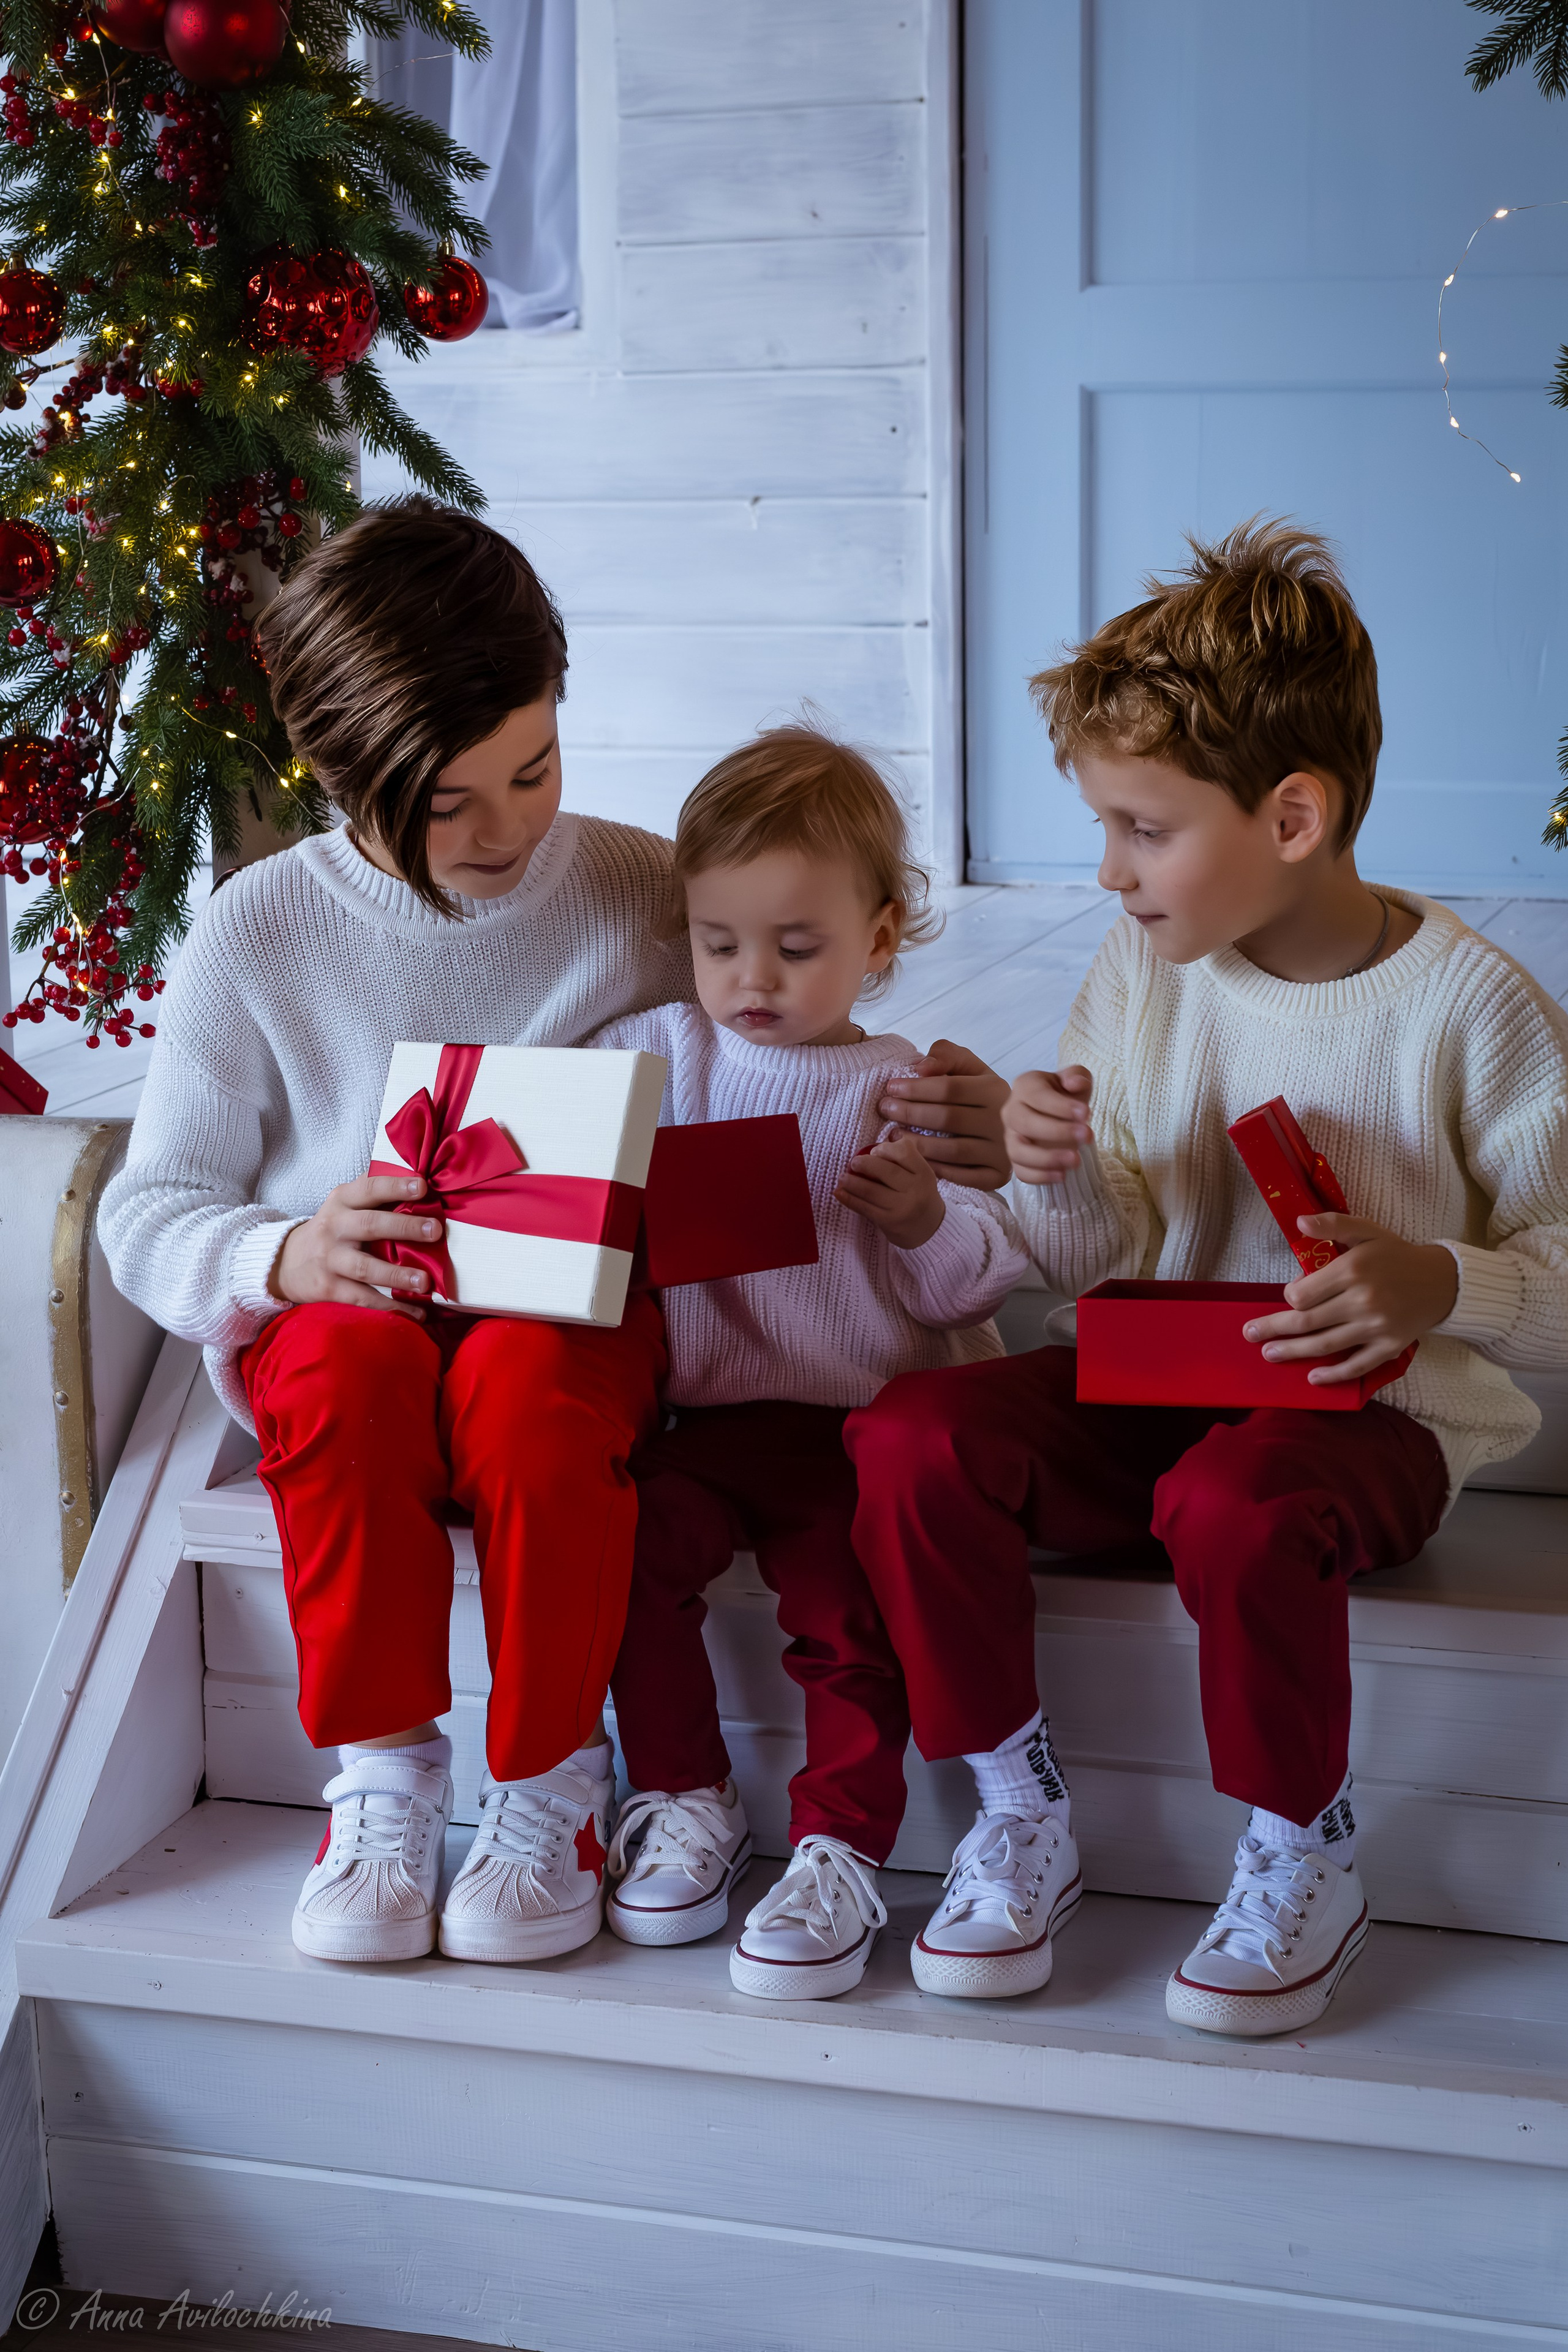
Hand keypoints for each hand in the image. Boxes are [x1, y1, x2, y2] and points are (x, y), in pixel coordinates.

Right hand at [269, 1173, 442, 1315]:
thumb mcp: (344, 1205)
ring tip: (424, 1282)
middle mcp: (334, 1227)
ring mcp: (330, 1259)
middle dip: (404, 1227)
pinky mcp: (328, 1287)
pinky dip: (390, 1306)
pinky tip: (416, 1312)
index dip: (395, 1186)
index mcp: (342, 1201)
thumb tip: (422, 1186)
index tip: (423, 1187)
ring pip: (365, 1267)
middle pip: (370, 1225)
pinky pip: (362, 1297)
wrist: (286, 1262)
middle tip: (435, 1231)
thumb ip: (374, 1196)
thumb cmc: (331, 1229)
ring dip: (397, 1275)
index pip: (369, 1188)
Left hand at [836, 1132, 945, 1249]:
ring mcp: (902, 1208)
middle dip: (866, 1164)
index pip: (905, 1153)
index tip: (874, 1150)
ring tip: (842, 1178)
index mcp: (924, 1174)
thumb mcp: (920, 1176)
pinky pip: (865, 1208)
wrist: (930, 1229)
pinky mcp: (889, 1222)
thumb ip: (904, 1159)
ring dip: (852, 1183)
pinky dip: (849, 1199)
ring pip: (872, 1191)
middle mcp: (915, 1190)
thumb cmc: (920, 1195)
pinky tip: (839, 1193)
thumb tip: (883, 1139)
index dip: (886, 1148)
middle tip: (853, 1162)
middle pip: (887, 1171)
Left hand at [876, 1039, 1008, 1190]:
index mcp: (994, 1090)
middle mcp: (1001, 1122)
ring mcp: (1001, 1152)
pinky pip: (961, 1177)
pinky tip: (912, 1158)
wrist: (1010, 1125)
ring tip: (892, 1135)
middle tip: (885, 1109)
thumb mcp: (966, 1066)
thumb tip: (921, 1068)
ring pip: (952, 1151)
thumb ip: (945, 1055)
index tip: (891, 1087)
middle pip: (948, 1119)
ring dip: (916, 1144)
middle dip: (910, 1113)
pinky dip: (934, 1169)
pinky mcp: (996, 1176)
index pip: (950, 1088)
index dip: (916, 1088)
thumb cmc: (976, 1092)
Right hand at [1003, 1065, 1093, 1185]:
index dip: (1061, 1106)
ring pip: (1018, 1151)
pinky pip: (1021, 1172)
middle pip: (1024, 1122)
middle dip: (1057, 1131)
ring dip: (1047, 1158)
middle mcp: (1012, 1111)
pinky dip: (1040, 1176)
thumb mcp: (1076, 1080)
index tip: (1087, 1114)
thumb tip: (1075, 1083)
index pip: (1037, 1095)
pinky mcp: (1016, 1160)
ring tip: (1076, 1160)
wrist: (1060, 1117)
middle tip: (1087, 1135)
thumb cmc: (1067, 1096)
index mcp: (1025, 1086)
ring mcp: (1011, 1137)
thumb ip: (1078, 1075)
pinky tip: (1063, 1175)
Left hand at [1243, 1213, 1457, 1383]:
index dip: (1291, 1296)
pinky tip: (1312, 1378)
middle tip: (1250, 1334)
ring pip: (1324, 1345)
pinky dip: (1333, 1375)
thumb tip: (1298, 1222)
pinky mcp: (1389, 1348)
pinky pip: (1356, 1366)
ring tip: (1269, 1354)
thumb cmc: (1397, 1254)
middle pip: (1306, 1322)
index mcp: (1352, 1270)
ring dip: (1292, 1352)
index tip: (1293, 1294)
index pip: (1303, 1294)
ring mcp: (1376, 1328)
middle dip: (1273, 1329)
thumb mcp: (1366, 1230)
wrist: (1442, 1281)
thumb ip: (1332, 1224)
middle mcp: (1362, 1301)